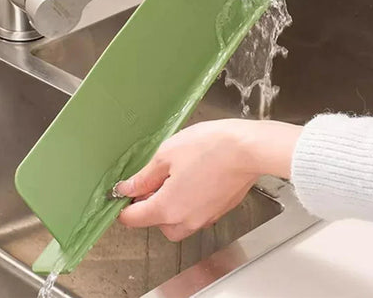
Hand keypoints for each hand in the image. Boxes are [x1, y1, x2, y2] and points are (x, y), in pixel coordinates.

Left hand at [116, 119, 300, 241]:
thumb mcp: (166, 154)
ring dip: (170, 206)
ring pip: (177, 222)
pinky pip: (196, 213)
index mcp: (167, 208)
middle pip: (156, 224)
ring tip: (175, 176)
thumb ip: (144, 176)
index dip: (123, 205)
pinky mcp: (219, 211)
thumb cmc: (211, 147)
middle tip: (153, 178)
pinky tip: (194, 177)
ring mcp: (205, 218)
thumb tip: (126, 188)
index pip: (133, 219)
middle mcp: (186, 221)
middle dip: (150, 205)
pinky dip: (189, 202)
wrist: (249, 148)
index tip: (124, 191)